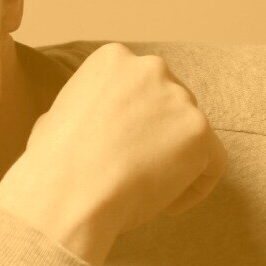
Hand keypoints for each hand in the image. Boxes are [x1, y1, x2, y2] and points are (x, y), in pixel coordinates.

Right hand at [0, 42, 225, 265]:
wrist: (67, 193)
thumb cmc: (52, 165)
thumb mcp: (57, 116)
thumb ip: (90, 109)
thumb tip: (97, 120)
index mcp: (113, 58)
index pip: (142, 89)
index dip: (134, 125)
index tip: (120, 152)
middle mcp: (151, 68)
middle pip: (171, 106)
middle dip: (159, 140)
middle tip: (137, 174)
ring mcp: (179, 98)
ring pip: (191, 136)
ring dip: (175, 164)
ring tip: (145, 194)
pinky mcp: (201, 132)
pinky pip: (212, 164)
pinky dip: (193, 188)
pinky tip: (165, 207)